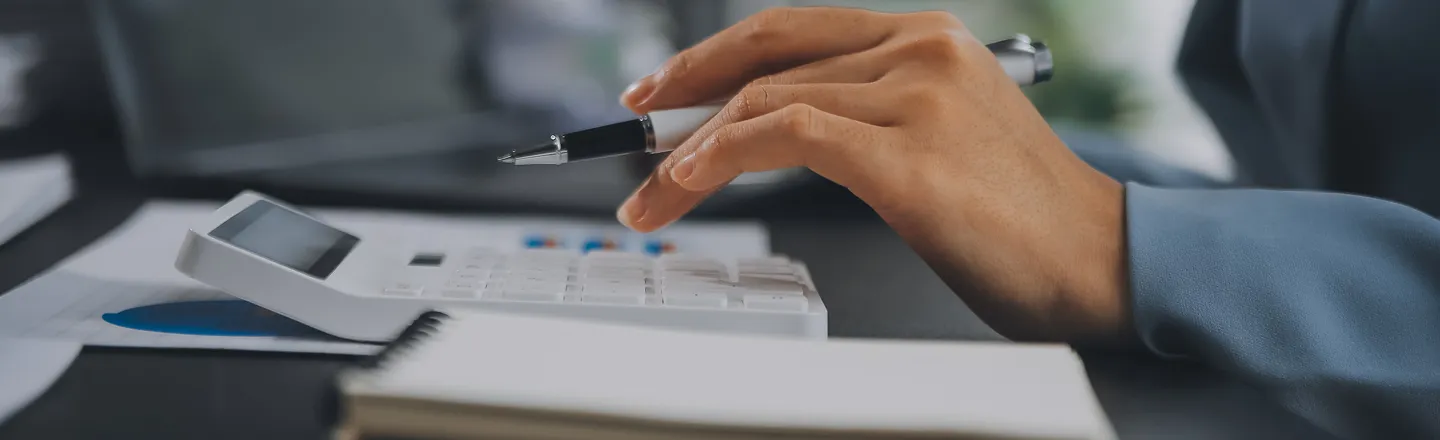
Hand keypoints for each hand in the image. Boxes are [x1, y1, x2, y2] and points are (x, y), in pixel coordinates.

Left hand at [616, 7, 1128, 344]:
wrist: (1100, 262)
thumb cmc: (1020, 218)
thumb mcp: (938, 139)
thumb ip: (865, 116)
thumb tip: (770, 129)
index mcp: (930, 38)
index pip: (794, 28)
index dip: (715, 55)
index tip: (664, 88)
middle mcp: (922, 50)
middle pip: (768, 56)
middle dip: (683, 99)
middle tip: (635, 138)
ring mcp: (917, 96)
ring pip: (765, 100)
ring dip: (690, 152)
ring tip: (655, 196)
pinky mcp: (908, 155)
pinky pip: (782, 136)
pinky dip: (719, 159)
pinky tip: (691, 185)